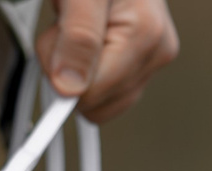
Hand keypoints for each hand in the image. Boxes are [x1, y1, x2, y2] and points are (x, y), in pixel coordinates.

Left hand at [36, 0, 179, 124]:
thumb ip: (78, 36)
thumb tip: (70, 88)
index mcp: (146, 35)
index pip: (90, 95)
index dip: (60, 73)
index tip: (55, 40)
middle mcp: (156, 51)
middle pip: (96, 102)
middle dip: (68, 70)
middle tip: (66, 26)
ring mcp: (151, 59)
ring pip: (98, 102)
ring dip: (74, 69)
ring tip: (76, 26)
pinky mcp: (141, 63)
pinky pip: (103, 92)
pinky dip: (84, 69)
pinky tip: (85, 38)